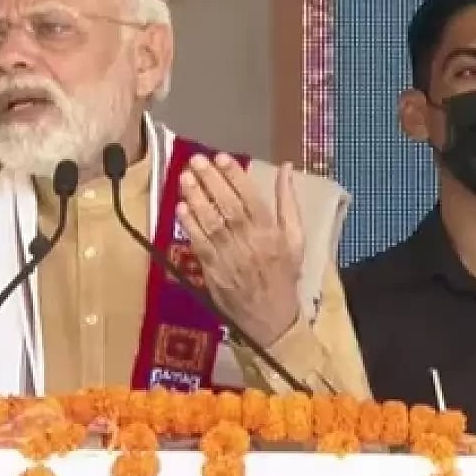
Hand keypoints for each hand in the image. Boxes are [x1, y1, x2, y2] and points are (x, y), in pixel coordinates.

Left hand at [175, 153, 303, 344]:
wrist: (272, 317)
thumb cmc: (283, 274)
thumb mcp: (295, 238)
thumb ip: (288, 202)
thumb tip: (286, 168)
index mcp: (271, 232)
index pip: (250, 198)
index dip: (234, 176)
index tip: (221, 157)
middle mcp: (250, 242)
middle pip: (227, 206)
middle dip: (210, 181)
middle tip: (196, 161)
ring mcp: (229, 256)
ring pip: (211, 222)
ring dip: (196, 199)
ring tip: (184, 178)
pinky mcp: (213, 270)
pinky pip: (199, 244)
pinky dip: (189, 225)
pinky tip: (181, 207)